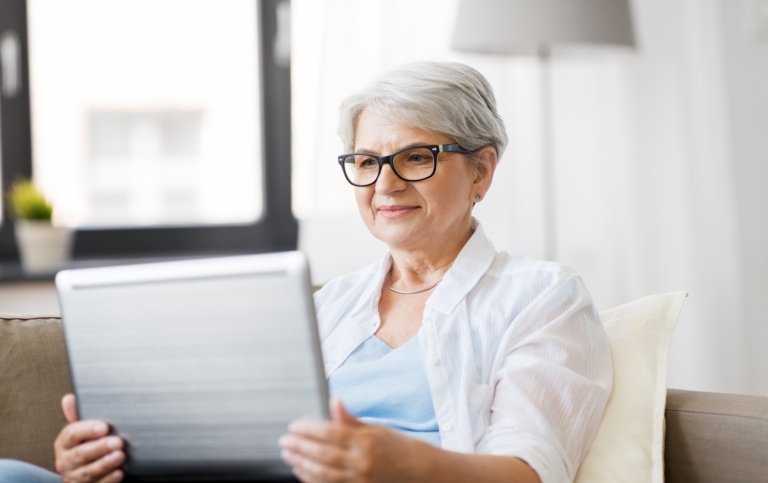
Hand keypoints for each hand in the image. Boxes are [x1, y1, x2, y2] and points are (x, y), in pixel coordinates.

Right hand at [54, 394, 125, 482]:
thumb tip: (69, 398)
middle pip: (80, 454)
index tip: (104, 427)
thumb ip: (78, 416)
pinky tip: (119, 472)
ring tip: (120, 455)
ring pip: (88, 472)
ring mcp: (74, 477)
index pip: (71, 434)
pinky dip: (108, 480)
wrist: (85, 472)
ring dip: (105, 464)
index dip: (87, 429)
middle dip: (99, 448)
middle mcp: (65, 461)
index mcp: (63, 444)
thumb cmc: (86, 445)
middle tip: (118, 441)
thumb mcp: (82, 430)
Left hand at [279, 398, 425, 482]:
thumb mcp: (376, 429)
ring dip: (301, 464)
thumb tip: (335, 400)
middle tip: (283, 441)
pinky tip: (300, 471)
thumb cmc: (397, 447)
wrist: (419, 473)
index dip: (308, 429)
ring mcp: (359, 479)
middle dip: (299, 447)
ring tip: (288, 455)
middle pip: (322, 454)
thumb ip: (351, 419)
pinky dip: (311, 479)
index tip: (294, 426)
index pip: (330, 433)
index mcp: (367, 441)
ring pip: (322, 473)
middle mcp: (362, 461)